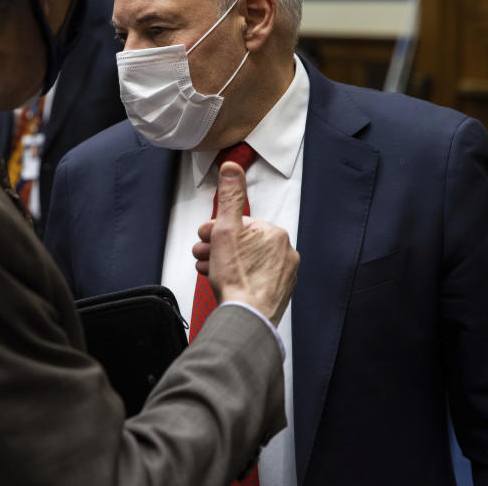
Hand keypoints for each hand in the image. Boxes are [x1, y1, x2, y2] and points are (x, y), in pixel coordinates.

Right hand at [191, 161, 297, 327]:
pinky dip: (239, 278)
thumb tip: (232, 168)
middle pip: (243, 244)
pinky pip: (255, 279)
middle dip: (218, 247)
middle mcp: (285, 253)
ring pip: (248, 262)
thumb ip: (230, 197)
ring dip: (225, 263)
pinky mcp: (278, 293)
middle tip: (203, 254)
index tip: (204, 238)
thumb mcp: (226, 230)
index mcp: (275, 234)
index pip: (240, 224)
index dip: (217, 230)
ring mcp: (283, 275)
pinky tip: (224, 284)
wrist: (246, 318)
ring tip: (209, 271)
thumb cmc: (237, 279)